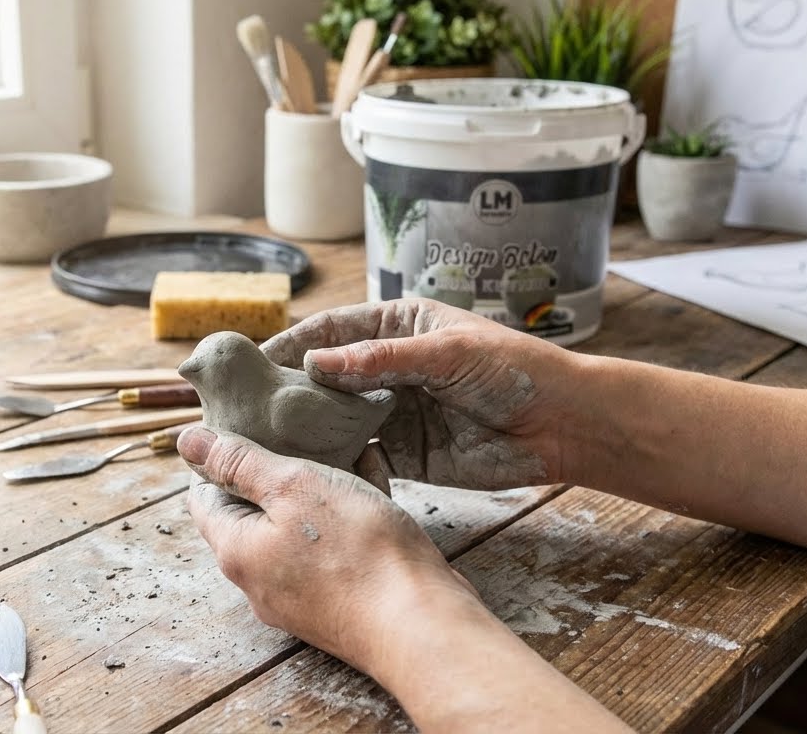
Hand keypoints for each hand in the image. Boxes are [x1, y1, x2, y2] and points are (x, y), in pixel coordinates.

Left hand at [180, 425, 479, 673]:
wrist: (423, 625)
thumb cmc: (359, 552)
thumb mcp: (294, 487)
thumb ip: (239, 463)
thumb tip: (187, 441)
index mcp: (237, 550)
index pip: (204, 495)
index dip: (218, 455)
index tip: (247, 422)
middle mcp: (260, 580)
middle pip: (251, 512)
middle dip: (272, 468)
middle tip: (298, 428)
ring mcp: (301, 596)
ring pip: (296, 526)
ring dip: (315, 486)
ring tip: (343, 445)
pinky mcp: (339, 600)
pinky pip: (330, 546)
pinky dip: (344, 511)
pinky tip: (373, 477)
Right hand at [261, 298, 583, 490]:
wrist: (563, 424)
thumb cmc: (514, 370)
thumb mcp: (447, 353)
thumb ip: (381, 360)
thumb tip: (316, 361)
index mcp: (396, 329)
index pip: (330, 333)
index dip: (289, 346)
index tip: (249, 365)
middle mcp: (387, 370)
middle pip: (323, 381)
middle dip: (286, 395)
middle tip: (243, 412)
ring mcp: (394, 415)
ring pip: (336, 423)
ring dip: (305, 435)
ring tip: (264, 448)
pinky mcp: (406, 456)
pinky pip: (361, 460)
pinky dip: (337, 468)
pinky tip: (310, 477)